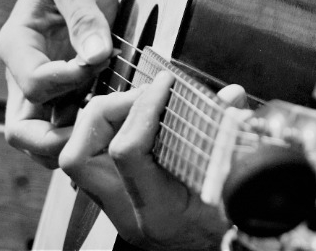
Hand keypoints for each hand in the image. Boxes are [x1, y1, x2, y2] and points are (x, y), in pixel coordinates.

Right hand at [0, 0, 118, 166]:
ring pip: (45, 135)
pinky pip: (71, 122)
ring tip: (114, 128)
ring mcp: (45, 83)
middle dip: (57, 140)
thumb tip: (95, 55)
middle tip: (100, 131)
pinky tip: (119, 120)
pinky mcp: (68, 87)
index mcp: (16, 45)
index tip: (100, 61)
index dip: (68, 79)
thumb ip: (84, 17)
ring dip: (76, 140)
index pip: (34, 84)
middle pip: (24, 129)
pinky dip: (91, 130)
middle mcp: (23, 71)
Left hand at [60, 70, 248, 249]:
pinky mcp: (117, 203)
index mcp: (160, 212)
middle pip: (78, 158)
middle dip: (105, 112)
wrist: (224, 248)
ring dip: (103, 120)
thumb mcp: (238, 180)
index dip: (144, 107)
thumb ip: (232, 136)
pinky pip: (93, 160)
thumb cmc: (233, 219)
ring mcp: (117, 211)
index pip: (127, 151)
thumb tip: (231, 96)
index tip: (166, 82)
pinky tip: (140, 118)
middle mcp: (128, 215)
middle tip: (144, 93)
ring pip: (77, 159)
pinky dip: (109, 131)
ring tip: (141, 102)